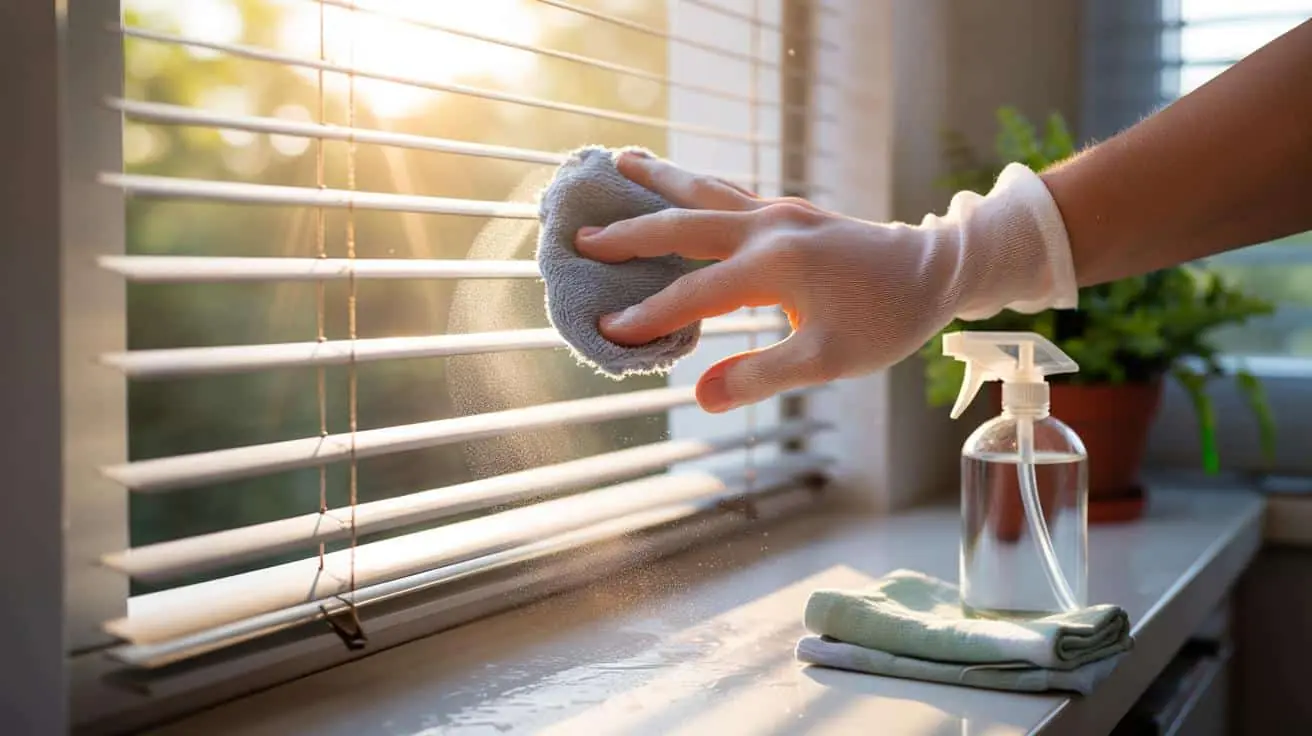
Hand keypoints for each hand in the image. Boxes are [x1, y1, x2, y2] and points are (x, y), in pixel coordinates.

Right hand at [575, 152, 1077, 412]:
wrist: (936, 270)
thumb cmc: (887, 319)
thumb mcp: (829, 361)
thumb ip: (762, 376)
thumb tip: (699, 395)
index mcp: (773, 266)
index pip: (692, 295)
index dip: (648, 317)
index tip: (606, 331)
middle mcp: (767, 228)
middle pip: (684, 224)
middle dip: (630, 233)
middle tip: (581, 236)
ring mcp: (778, 212)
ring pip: (704, 190)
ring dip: (659, 179)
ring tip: (617, 160)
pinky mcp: (788, 210)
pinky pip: (727, 191)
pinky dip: (693, 186)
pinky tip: (679, 185)